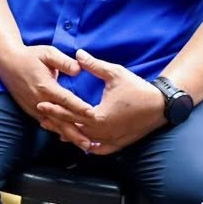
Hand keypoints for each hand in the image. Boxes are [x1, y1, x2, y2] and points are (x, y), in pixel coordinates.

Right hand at [0, 44, 95, 136]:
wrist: (7, 63)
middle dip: (75, 132)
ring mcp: (35, 107)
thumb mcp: (48, 53)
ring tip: (82, 145)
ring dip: (68, 136)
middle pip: (60, 119)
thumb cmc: (31, 56)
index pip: (66, 99)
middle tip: (89, 143)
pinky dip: (57, 132)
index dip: (79, 107)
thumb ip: (64, 62)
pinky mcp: (31, 111)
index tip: (92, 115)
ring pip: (54, 125)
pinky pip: (47, 124)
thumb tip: (78, 69)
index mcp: (46, 86)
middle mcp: (40, 100)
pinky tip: (67, 139)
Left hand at [42, 51, 165, 155]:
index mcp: (98, 116)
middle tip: (42, 118)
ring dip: (71, 135)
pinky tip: (82, 144)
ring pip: (84, 140)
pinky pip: (99, 149)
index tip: (41, 103)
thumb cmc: (137, 88)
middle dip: (57, 122)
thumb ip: (94, 65)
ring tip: (57, 131)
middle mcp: (102, 132)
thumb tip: (78, 54)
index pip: (70, 112)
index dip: (54, 108)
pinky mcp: (118, 144)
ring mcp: (110, 140)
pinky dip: (88, 146)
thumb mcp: (114, 73)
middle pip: (73, 129)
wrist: (161, 105)